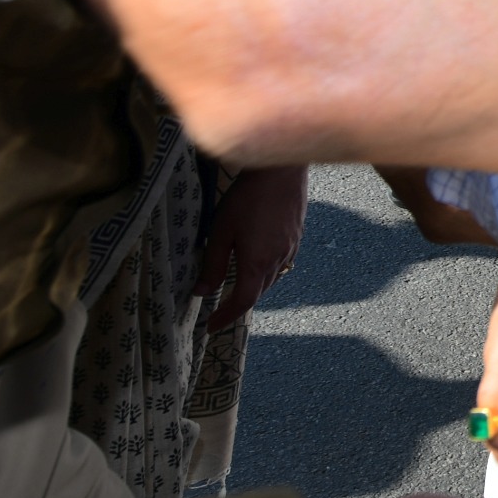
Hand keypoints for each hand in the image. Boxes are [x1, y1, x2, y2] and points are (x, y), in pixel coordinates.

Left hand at [195, 165, 308, 329]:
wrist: (281, 171)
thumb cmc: (247, 198)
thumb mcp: (221, 231)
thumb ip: (212, 264)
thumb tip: (202, 292)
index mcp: (257, 264)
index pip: (241, 302)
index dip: (225, 317)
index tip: (211, 326)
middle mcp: (277, 261)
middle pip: (257, 293)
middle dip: (238, 303)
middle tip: (219, 307)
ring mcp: (290, 249)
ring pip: (270, 279)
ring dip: (253, 286)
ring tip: (235, 284)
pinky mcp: (296, 237)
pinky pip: (280, 263)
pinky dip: (265, 270)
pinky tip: (257, 259)